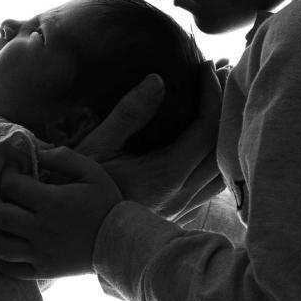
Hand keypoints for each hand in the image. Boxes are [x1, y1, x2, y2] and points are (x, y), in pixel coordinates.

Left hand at [0, 144, 121, 278]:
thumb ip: (62, 157)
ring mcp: (39, 255)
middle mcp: (41, 231)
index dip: (5, 171)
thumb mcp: (91, 171)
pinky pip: (9, 268)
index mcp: (53, 203)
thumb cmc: (107, 204)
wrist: (123, 243)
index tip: (10, 166)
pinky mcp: (42, 272)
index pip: (12, 185)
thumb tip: (34, 151)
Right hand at [74, 58, 226, 218]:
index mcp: (166, 175)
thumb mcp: (97, 146)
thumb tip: (157, 80)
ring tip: (222, 104)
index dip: (212, 94)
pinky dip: (217, 158)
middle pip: (222, 147)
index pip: (206, 130)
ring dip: (226, 135)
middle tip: (223, 75)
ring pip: (223, 171)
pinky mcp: (177, 215)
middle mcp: (181, 194)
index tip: (206, 67)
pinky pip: (211, 186)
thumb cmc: (78, 188)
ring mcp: (182, 208)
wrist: (74, 233)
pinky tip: (207, 143)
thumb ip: (129, 114)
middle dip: (226, 108)